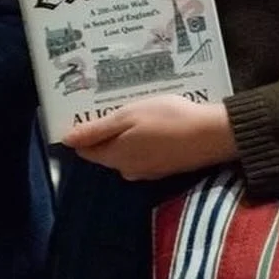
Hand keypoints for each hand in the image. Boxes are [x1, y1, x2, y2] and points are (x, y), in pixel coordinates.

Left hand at [60, 95, 237, 180]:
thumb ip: (96, 131)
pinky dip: (139, 141)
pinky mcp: (165, 168)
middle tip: (105, 107)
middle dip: (101, 134)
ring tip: (127, 112)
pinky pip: (142, 154)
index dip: (81, 133)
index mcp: (116, 157)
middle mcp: (129, 169)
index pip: (87, 150)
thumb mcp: (126, 118)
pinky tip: (148, 125)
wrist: (213, 135)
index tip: (82, 113)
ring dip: (122, 136)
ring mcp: (149, 171)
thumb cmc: (166, 119)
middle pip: (105, 152)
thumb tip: (66, 141)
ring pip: (124, 153)